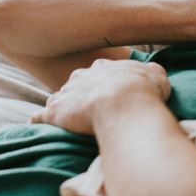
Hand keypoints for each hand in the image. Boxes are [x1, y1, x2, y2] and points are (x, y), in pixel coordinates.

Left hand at [30, 58, 170, 135]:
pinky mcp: (54, 112)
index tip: (106, 94)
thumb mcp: (156, 74)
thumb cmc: (143, 89)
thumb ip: (150, 72)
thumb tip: (151, 74)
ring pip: (58, 99)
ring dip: (61, 108)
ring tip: (66, 122)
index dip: (101, 84)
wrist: (123, 102)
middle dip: (79, 94)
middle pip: (76, 84)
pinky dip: (39, 120)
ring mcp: (66, 93)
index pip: (97, 73)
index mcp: (104, 68)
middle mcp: (82, 76)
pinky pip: (40, 116)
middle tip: (88, 110)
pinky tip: (39, 127)